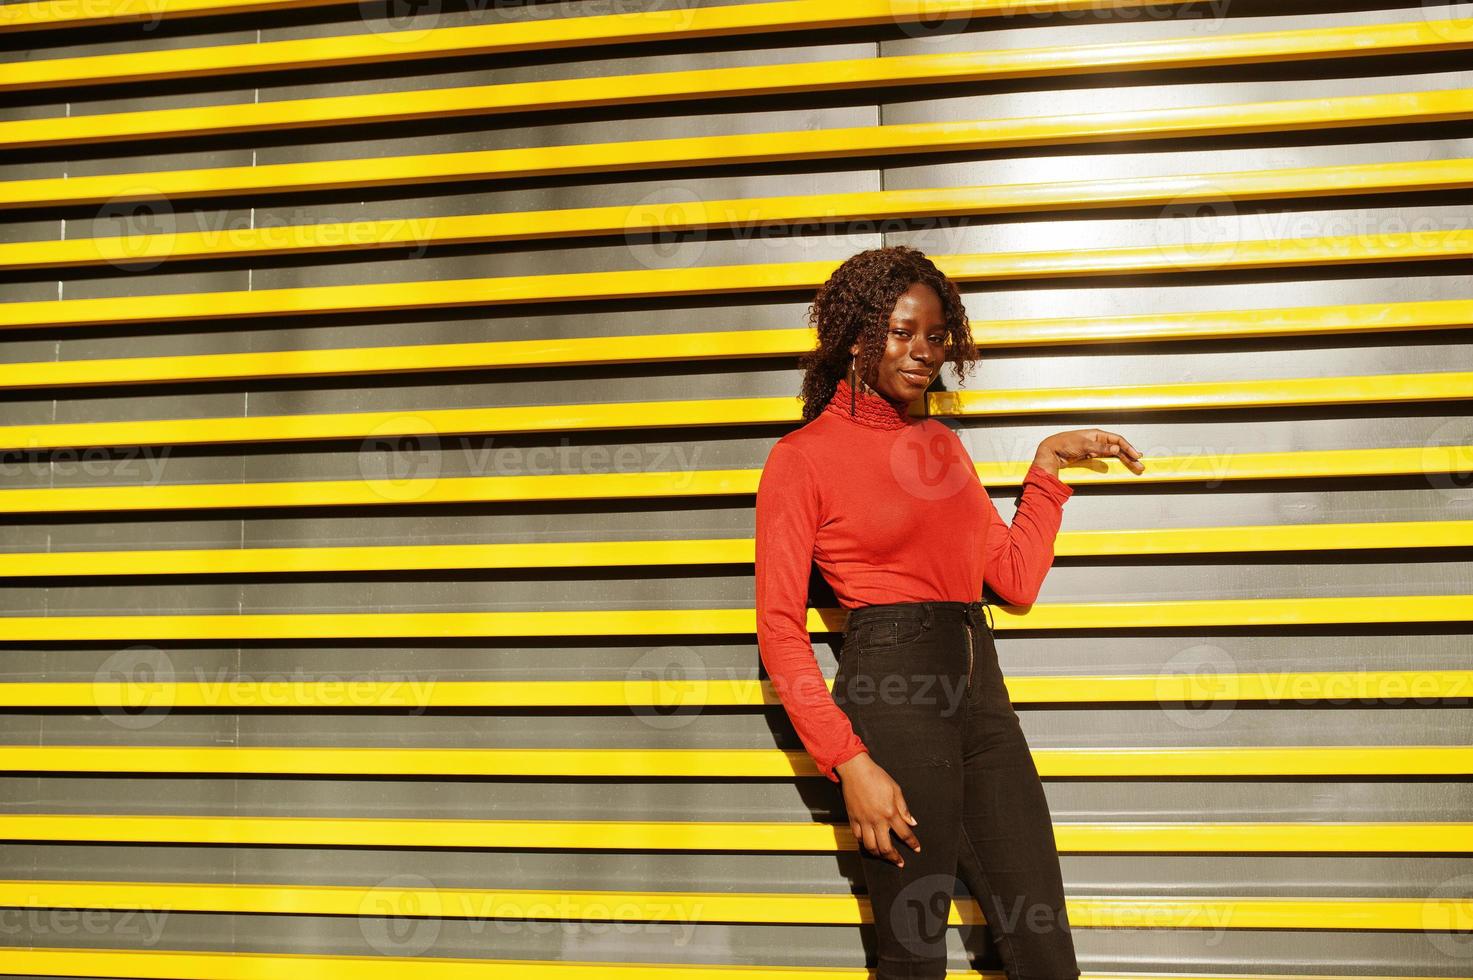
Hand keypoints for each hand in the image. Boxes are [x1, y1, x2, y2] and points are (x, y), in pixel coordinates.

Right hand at [835, 752, 920, 866]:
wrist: (855, 770)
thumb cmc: (875, 776)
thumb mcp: (895, 789)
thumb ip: (904, 808)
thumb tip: (912, 822)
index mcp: (890, 812)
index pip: (905, 834)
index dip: (912, 843)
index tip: (916, 848)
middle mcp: (876, 820)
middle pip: (886, 847)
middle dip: (894, 858)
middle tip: (899, 862)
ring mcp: (863, 821)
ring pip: (870, 847)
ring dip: (879, 855)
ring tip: (884, 856)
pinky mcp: (853, 819)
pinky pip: (858, 838)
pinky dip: (864, 844)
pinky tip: (869, 844)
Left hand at [1034, 428, 1144, 475]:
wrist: (1051, 451)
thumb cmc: (1065, 443)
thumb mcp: (1084, 445)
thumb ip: (1101, 447)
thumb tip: (1116, 448)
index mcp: (1098, 434)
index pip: (1118, 440)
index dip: (1128, 448)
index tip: (1136, 456)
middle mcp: (1098, 441)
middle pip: (1118, 448)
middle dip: (1130, 457)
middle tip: (1139, 465)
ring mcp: (1095, 449)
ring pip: (1113, 455)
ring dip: (1124, 461)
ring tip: (1134, 467)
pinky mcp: (1091, 457)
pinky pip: (1106, 460)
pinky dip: (1114, 463)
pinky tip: (1120, 466)